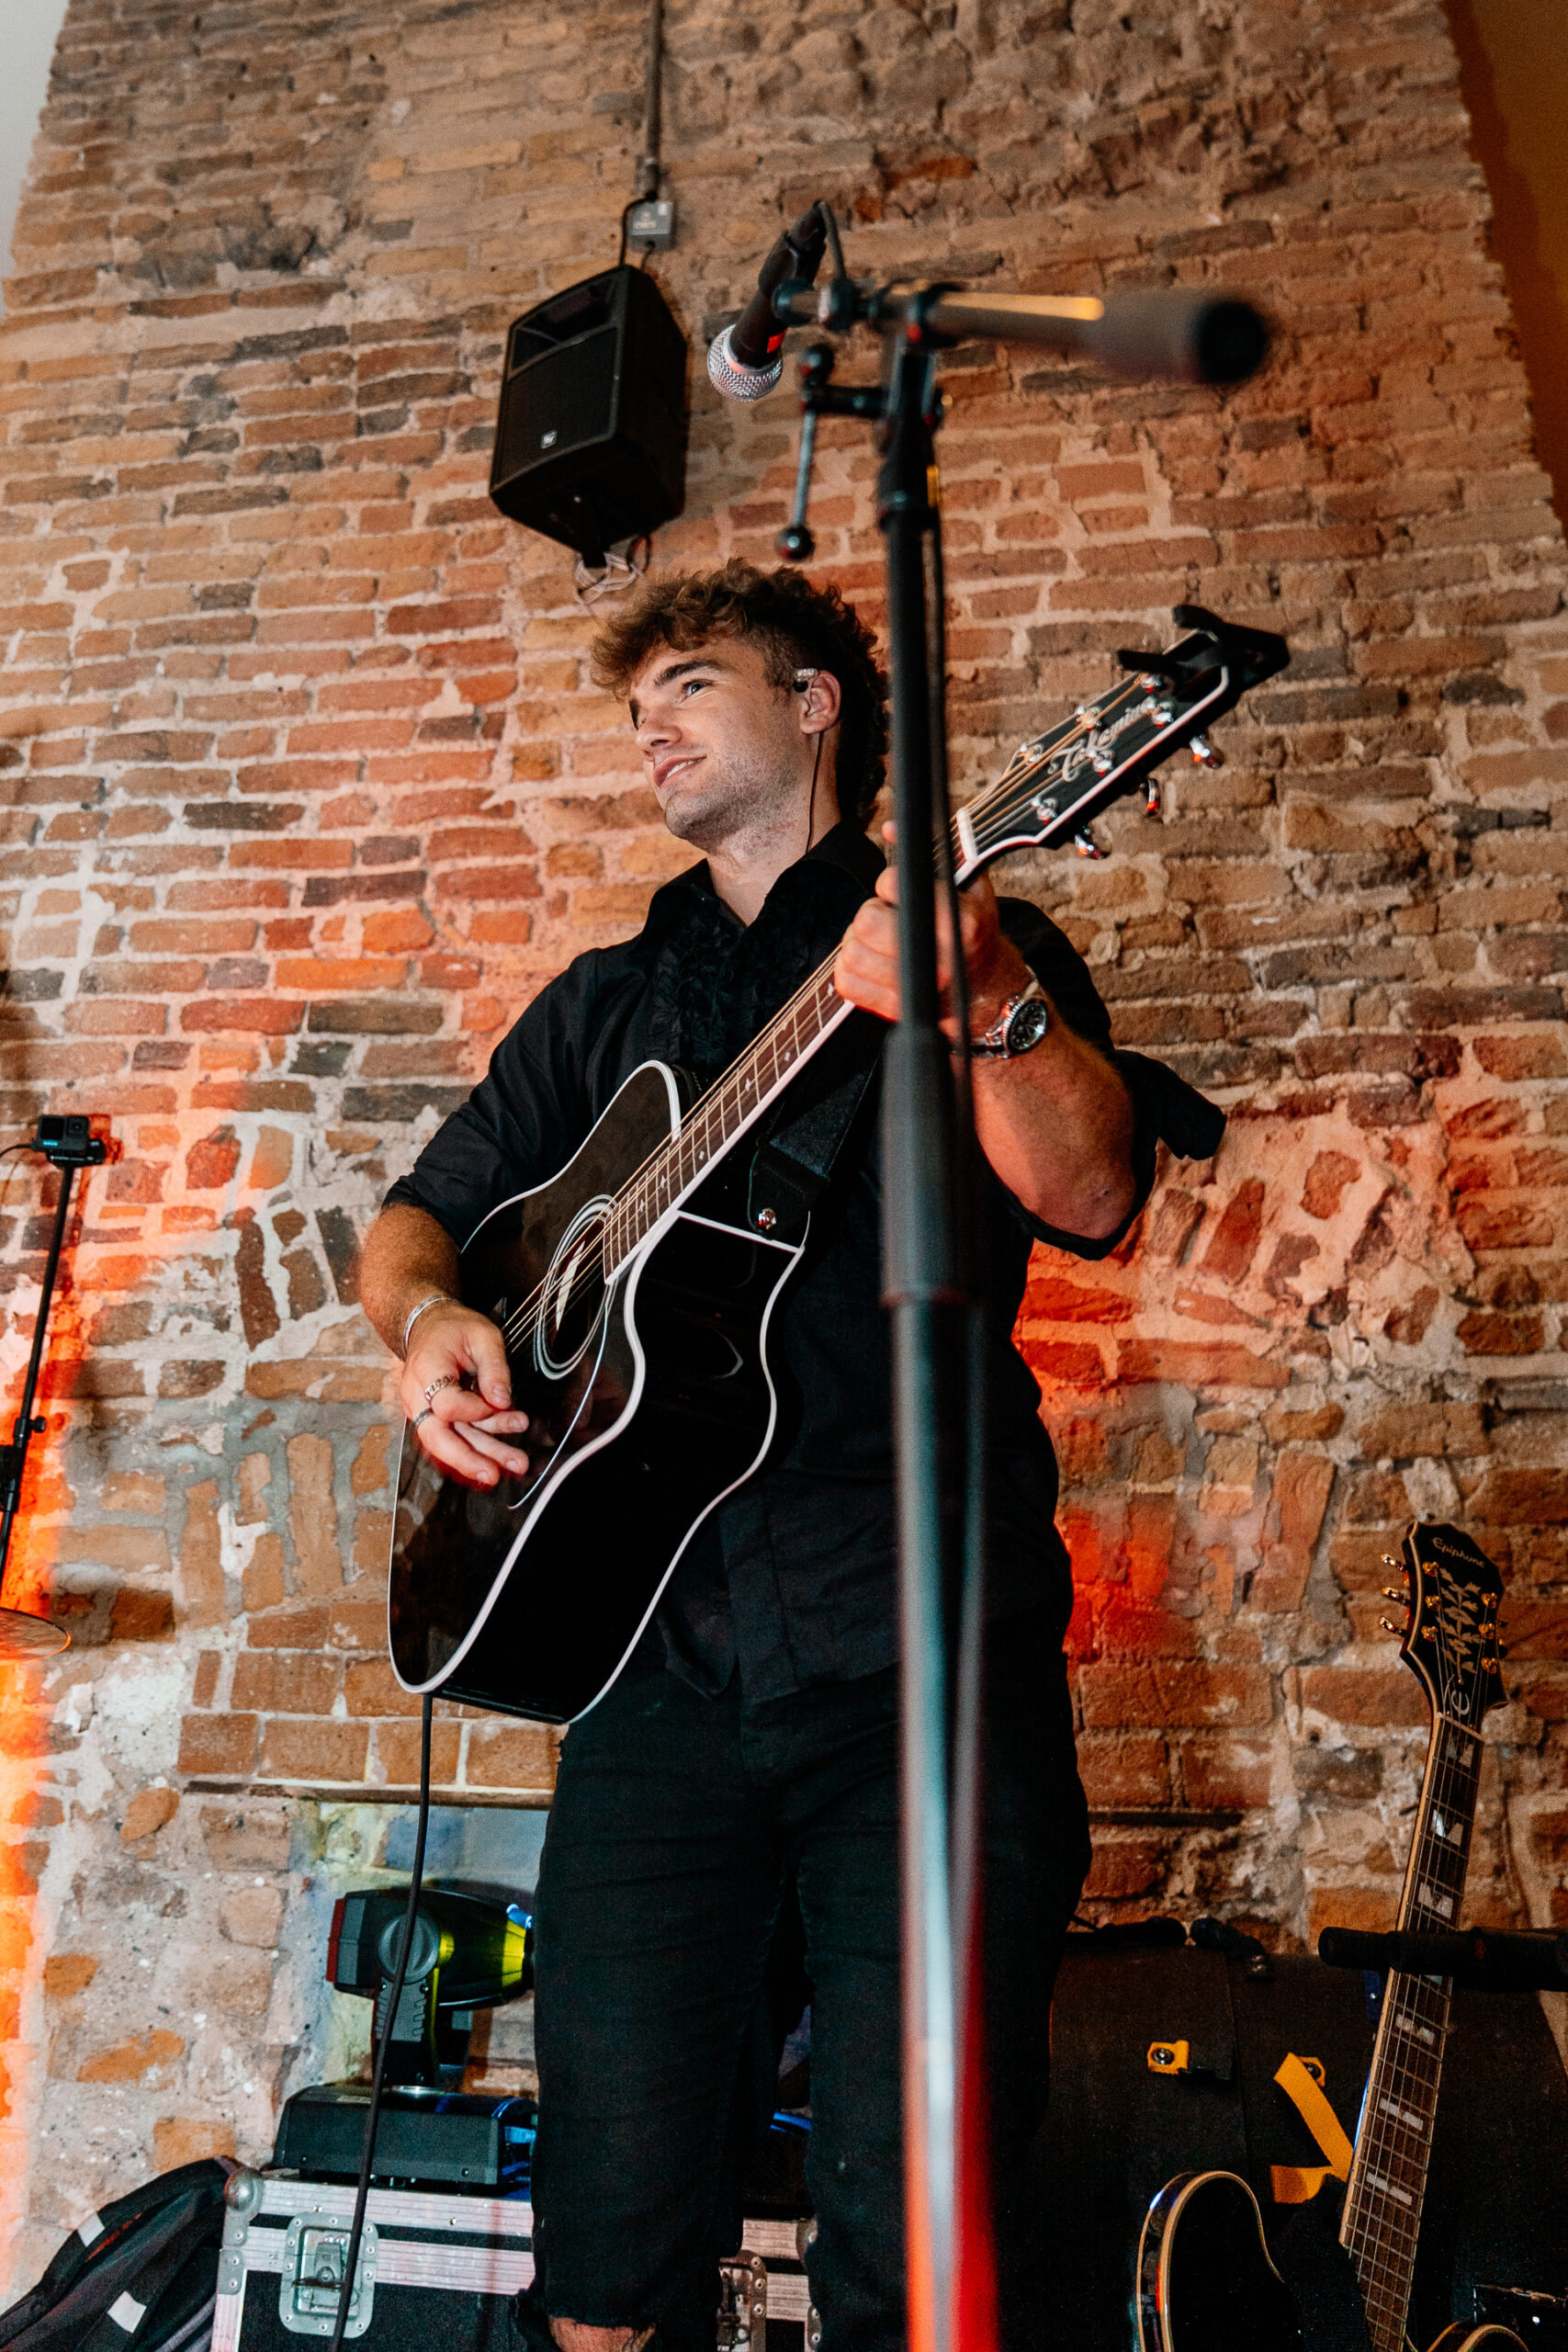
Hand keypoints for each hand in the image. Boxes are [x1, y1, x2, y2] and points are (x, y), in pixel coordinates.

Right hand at [399, 1302, 529, 1489]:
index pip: (446, 1405)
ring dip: (481, 1457)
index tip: (499, 1402)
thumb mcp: (483, 1335)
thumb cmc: (455, 1328)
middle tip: (495, 1474)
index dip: (476, 1410)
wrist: (429, 1326)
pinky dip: (475, 1450)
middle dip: (467, 1459)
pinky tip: (499, 1459)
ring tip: (515, 1463)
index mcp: (426, 1369)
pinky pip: (451, 1438)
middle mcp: (415, 1395)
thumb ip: (494, 1368)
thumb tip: (502, 1401)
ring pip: (447, 1443)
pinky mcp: (430, 1417)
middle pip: (436, 1437)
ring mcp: (419, 1409)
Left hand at [832, 826, 1032, 1039]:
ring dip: (857, 942)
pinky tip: (872, 962)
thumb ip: (934, 852)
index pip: (894, 887)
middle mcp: (940, 962)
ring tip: (881, 940)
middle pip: (865, 921)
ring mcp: (916, 992)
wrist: (986, 992)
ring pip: (850, 952)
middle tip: (888, 918)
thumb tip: (890, 828)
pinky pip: (844, 981)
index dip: (889, 885)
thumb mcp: (969, 885)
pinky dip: (849, 968)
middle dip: (871, 913)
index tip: (899, 892)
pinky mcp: (895, 1011)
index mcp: (962, 924)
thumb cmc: (975, 931)